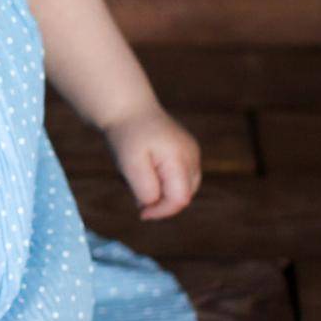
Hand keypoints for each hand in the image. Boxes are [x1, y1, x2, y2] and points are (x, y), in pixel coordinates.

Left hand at [101, 103, 201, 219]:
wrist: (129, 108)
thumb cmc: (127, 136)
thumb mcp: (129, 165)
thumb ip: (145, 189)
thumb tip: (154, 204)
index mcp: (179, 158)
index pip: (180, 199)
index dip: (162, 211)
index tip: (141, 212)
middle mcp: (192, 155)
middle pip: (185, 195)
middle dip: (162, 203)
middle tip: (138, 194)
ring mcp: (193, 152)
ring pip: (184, 189)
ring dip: (164, 192)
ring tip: (142, 178)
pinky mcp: (188, 152)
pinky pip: (181, 178)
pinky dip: (166, 182)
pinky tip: (149, 170)